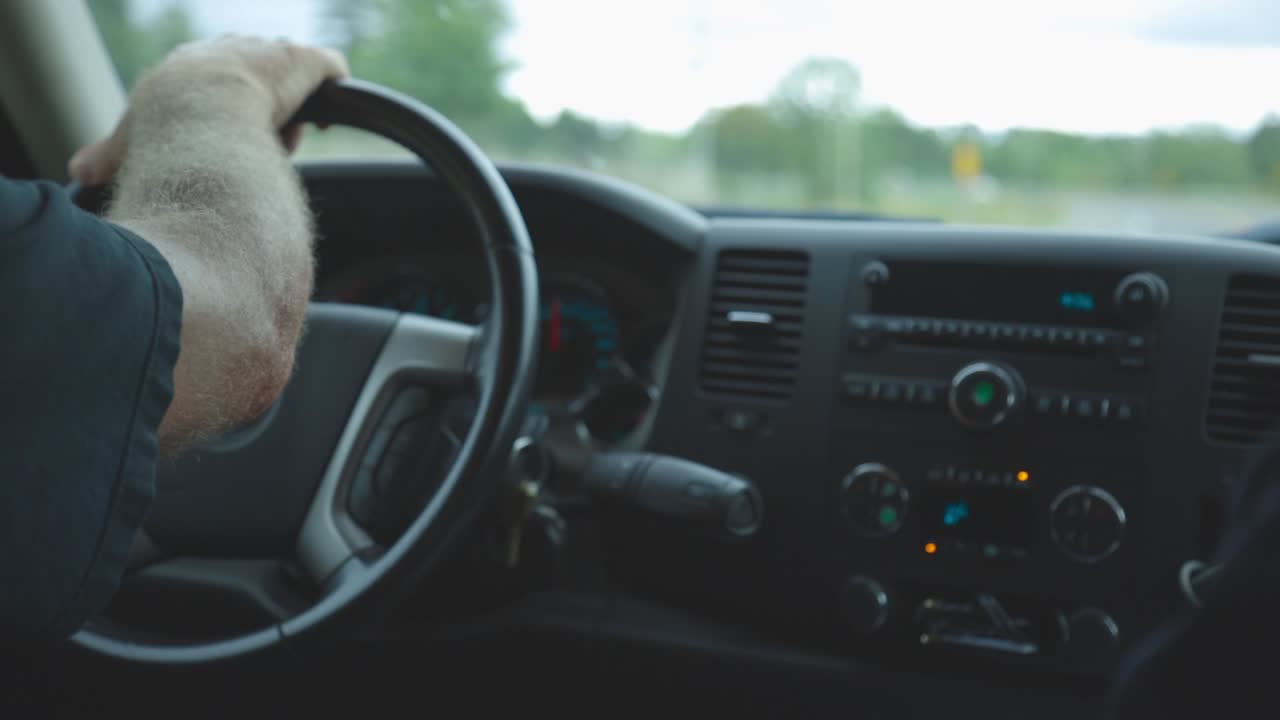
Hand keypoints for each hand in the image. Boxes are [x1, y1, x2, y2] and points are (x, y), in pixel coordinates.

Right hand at [69, 35, 348, 184]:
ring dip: (290, 114)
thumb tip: (80, 172)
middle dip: (259, 117)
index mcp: (192, 66)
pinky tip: (322, 120)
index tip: (228, 145)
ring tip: (283, 141)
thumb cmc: (162, 130)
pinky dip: (329, 90)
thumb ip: (110, 153)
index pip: (218, 88)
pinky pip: (329, 68)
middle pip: (257, 84)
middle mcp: (231, 52)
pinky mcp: (307, 62)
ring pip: (290, 82)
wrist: (200, 111)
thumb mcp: (130, 141)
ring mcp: (270, 53)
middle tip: (259, 148)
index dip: (227, 120)